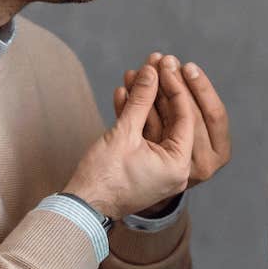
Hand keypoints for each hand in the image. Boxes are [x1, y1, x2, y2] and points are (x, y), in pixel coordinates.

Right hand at [65, 61, 193, 218]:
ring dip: (147, 99)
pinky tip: (127, 92)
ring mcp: (162, 169)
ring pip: (159, 125)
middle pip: (175, 119)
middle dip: (162, 89)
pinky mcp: (146, 167)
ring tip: (137, 71)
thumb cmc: (103, 176)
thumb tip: (151, 71)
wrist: (82, 207)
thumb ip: (141, 100)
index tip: (164, 64)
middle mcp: (177, 169)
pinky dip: (138, 116)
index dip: (174, 86)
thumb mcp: (124, 133)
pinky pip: (148, 136)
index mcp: (179, 165)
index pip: (185, 117)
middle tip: (156, 62)